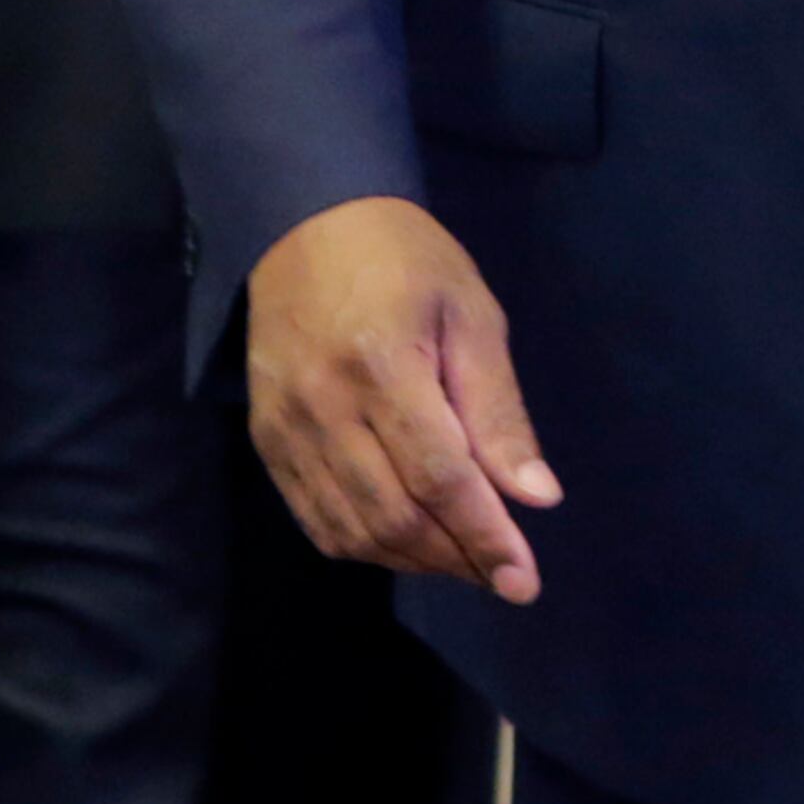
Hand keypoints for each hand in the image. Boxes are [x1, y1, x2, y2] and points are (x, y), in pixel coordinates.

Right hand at [244, 196, 559, 603]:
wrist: (304, 221)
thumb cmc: (404, 259)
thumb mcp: (470, 313)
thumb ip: (498, 409)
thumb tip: (536, 498)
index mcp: (383, 364)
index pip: (440, 478)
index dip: (486, 537)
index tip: (525, 581)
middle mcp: (325, 406)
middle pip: (395, 516)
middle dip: (457, 557)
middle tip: (502, 572)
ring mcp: (286, 428)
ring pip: (353, 531)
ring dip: (414, 560)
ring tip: (462, 557)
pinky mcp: (267, 440)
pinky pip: (315, 520)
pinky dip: (364, 546)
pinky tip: (405, 540)